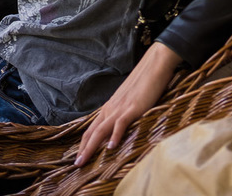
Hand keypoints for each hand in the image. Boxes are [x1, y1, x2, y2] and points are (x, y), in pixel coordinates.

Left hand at [74, 42, 182, 166]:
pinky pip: (121, 123)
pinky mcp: (132, 108)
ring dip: (91, 147)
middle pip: (92, 132)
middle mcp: (111, 108)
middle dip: (83, 149)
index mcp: (109, 107)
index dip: (84, 144)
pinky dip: (115, 136)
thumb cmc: (144, 83)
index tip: (79, 157)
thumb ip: (122, 112)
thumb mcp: (129, 100)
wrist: (154, 66)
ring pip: (101, 130)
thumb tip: (119, 126)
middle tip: (76, 165)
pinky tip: (111, 147)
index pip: (92, 129)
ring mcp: (121, 108)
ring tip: (84, 161)